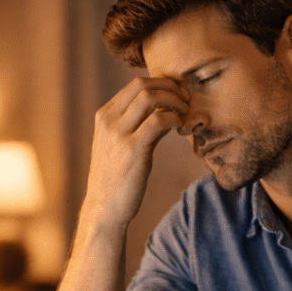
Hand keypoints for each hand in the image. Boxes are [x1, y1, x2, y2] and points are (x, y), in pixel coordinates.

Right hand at [84, 77, 188, 227]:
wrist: (104, 207)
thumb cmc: (117, 178)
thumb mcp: (123, 145)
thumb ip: (141, 126)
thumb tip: (167, 113)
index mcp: (104, 115)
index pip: (135, 84)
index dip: (162, 83)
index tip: (178, 94)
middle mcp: (109, 120)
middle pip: (143, 85)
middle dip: (170, 87)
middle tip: (186, 100)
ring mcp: (119, 134)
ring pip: (150, 97)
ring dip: (174, 101)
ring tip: (185, 113)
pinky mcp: (132, 149)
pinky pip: (158, 121)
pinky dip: (174, 118)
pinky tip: (180, 127)